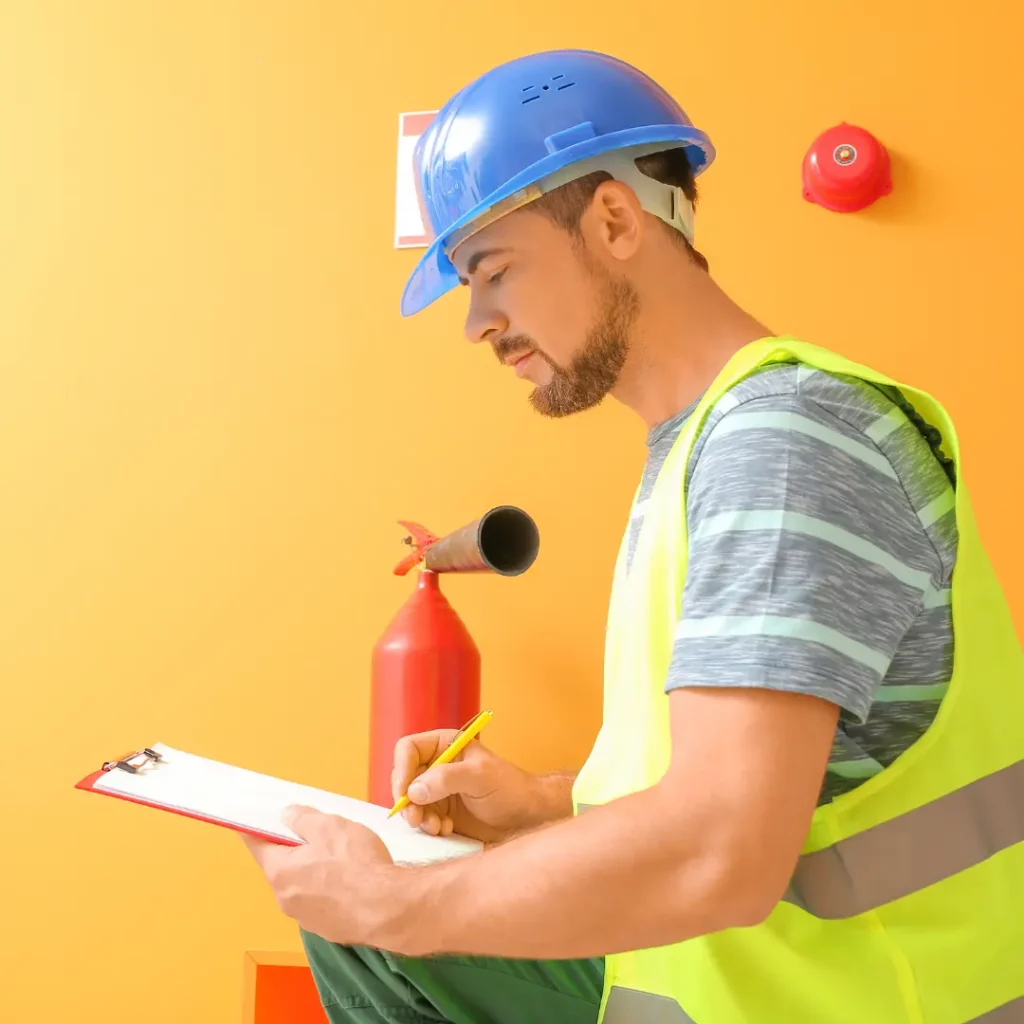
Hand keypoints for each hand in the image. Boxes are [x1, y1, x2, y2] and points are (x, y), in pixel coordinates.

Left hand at [243, 805, 396, 945]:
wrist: (388, 909)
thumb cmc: (355, 862)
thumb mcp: (329, 826)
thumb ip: (302, 819)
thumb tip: (286, 816)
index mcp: (280, 872)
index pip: (256, 845)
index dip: (255, 829)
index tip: (256, 819)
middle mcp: (285, 899)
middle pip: (281, 867)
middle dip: (293, 851)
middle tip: (318, 834)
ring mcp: (306, 919)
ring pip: (302, 887)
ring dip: (313, 872)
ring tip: (342, 858)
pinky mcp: (328, 930)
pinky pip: (321, 903)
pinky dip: (329, 890)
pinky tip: (352, 881)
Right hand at [392, 729, 540, 843]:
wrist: (526, 817)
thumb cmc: (509, 788)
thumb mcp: (480, 776)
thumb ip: (446, 778)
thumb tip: (414, 790)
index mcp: (444, 745)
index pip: (408, 749)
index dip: (401, 769)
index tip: (404, 793)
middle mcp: (436, 766)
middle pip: (403, 778)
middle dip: (407, 800)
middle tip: (416, 818)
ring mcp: (437, 790)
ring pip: (410, 802)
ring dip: (418, 817)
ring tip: (436, 827)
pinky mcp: (441, 812)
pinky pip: (421, 819)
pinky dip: (428, 827)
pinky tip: (446, 830)